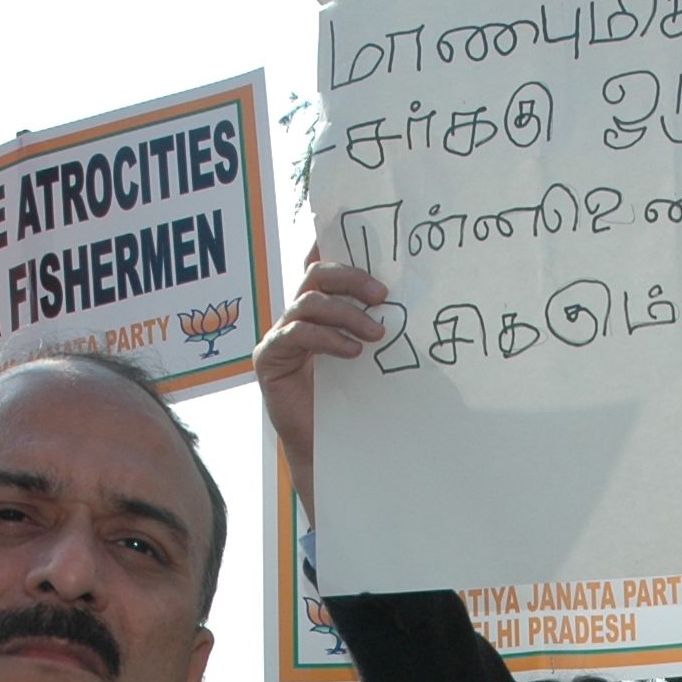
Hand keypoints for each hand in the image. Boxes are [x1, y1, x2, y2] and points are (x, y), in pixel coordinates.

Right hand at [251, 248, 388, 515]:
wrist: (327, 448)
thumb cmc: (353, 403)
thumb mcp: (370, 357)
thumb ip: (375, 326)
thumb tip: (412, 302)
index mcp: (320, 309)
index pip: (324, 265)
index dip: (335, 244)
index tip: (362, 233)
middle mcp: (296, 315)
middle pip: (316, 275)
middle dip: (350, 278)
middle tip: (382, 294)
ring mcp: (279, 335)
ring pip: (308, 302)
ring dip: (346, 313)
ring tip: (376, 333)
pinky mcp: (269, 358)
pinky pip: (296, 334)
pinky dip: (327, 338)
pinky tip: (352, 352)